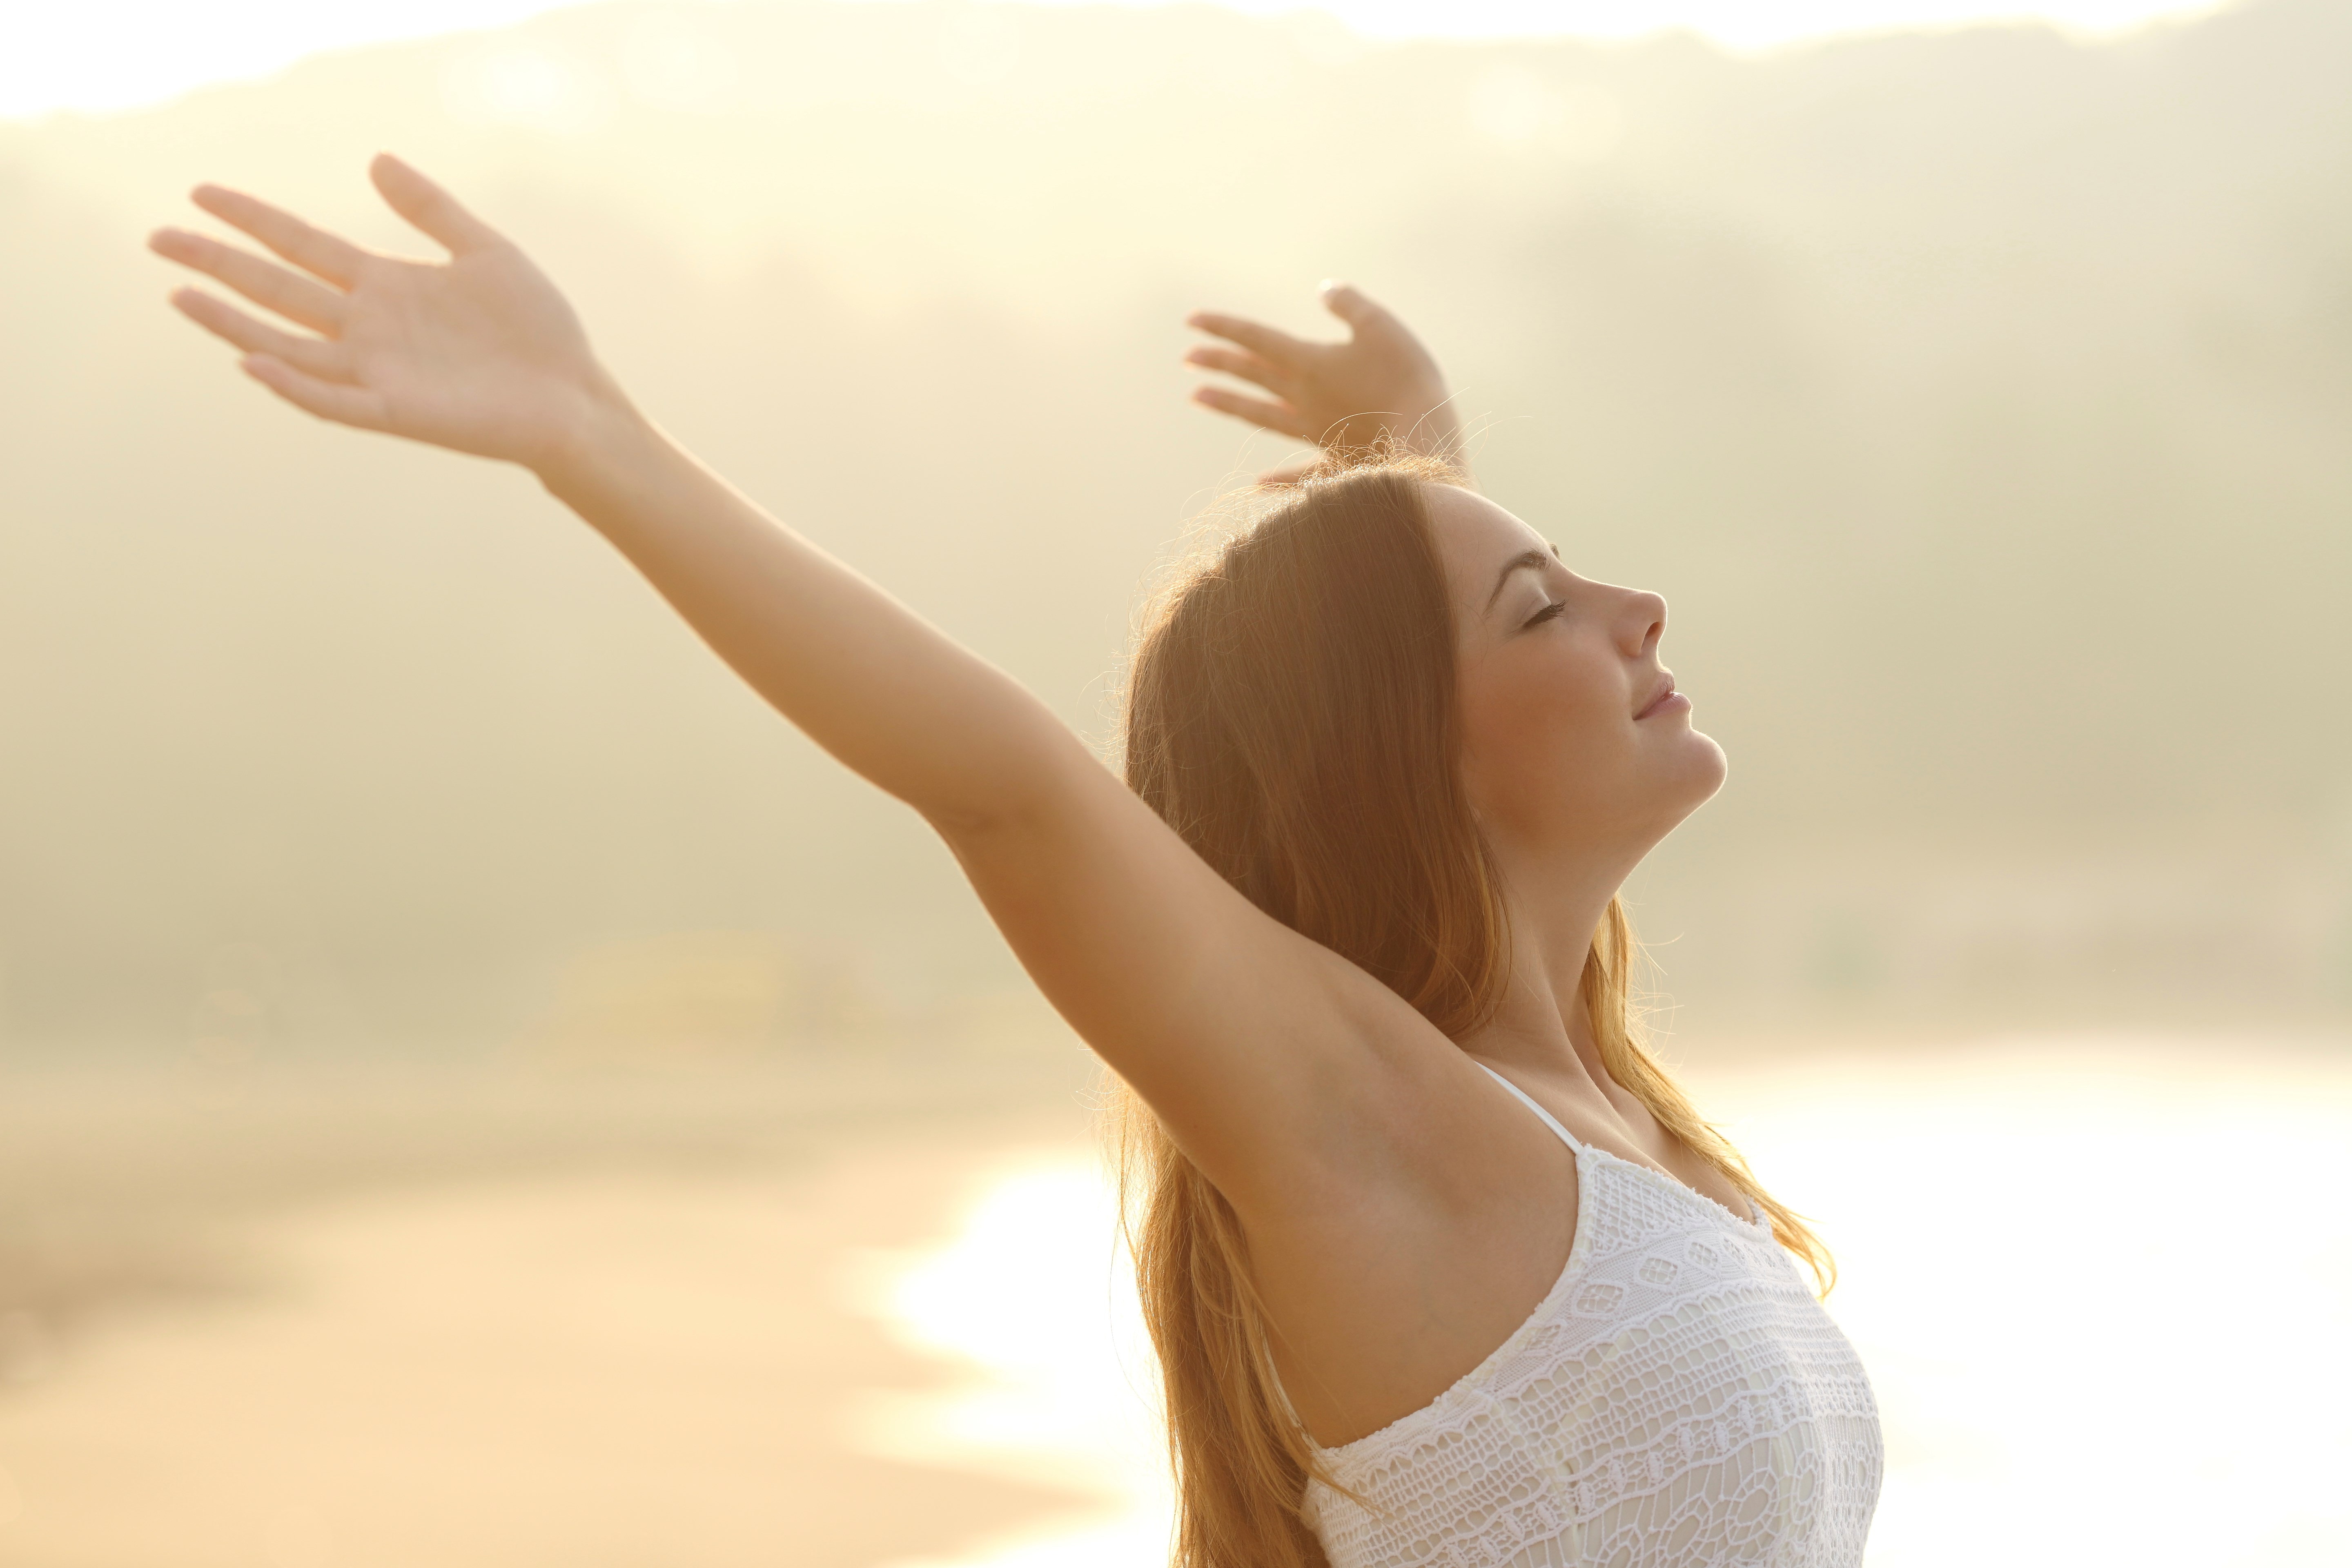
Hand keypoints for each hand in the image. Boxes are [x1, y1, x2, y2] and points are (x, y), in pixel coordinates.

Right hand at [148, 155, 625, 477]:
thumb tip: (376, 159)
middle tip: (158, 238)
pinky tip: (255, 363)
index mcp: (387, 287)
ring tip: (181, 295)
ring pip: (288, 347)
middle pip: (278, 291)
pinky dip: (295, 386)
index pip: (303, 246)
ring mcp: (379, 374)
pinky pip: (335, 402)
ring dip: (234, 325)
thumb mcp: (486, 252)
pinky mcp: (400, 413)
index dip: (253, 220)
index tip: (201, 193)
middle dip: (219, 265)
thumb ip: (431, 209)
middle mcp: (370, 329)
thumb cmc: (537, 331)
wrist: (575, 396)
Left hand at [1184, 282, 1461, 483]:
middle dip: (1218, 363)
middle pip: (1252, 375)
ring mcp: (1314, 433)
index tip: (1191, 320)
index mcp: (1309, 363)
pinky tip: (1257, 483)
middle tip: (1187, 358)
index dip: (1224, 326)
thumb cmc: (1405, 379)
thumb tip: (1325, 289)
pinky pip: (1299, 471)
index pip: (1257, 339)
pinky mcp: (1335, 462)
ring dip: (1228, 404)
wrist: (1425, 442)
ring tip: (1197, 397)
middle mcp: (1303, 399)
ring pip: (1261, 415)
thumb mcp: (1380, 327)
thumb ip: (1349, 305)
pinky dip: (1279, 478)